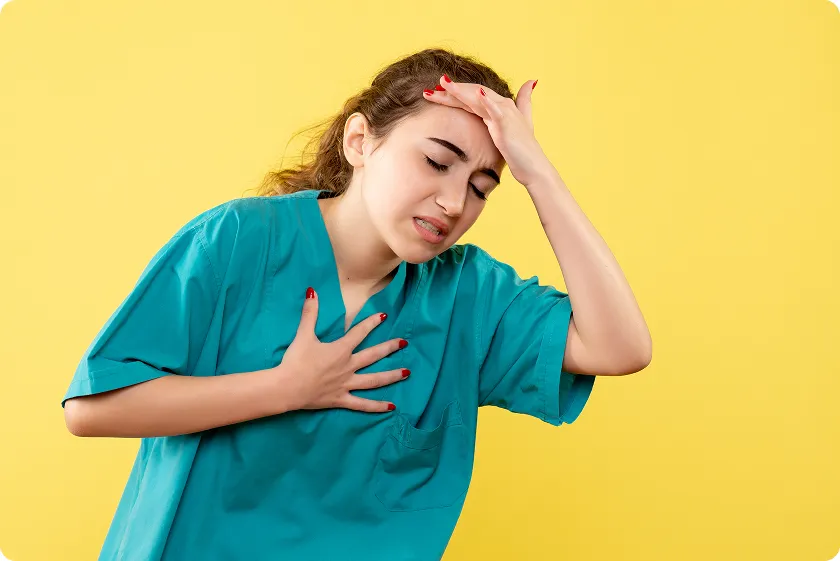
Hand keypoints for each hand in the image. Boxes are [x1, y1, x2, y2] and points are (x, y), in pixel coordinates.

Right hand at [272, 288, 408, 412]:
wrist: (287, 387)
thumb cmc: (295, 361)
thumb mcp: (303, 335)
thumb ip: (310, 313)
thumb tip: (312, 291)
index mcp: (340, 350)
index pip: (359, 333)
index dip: (372, 322)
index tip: (384, 316)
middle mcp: (348, 366)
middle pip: (373, 355)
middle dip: (390, 347)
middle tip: (404, 342)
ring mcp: (347, 384)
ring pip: (374, 380)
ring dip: (392, 376)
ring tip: (407, 372)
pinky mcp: (342, 399)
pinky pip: (363, 404)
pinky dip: (377, 406)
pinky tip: (392, 407)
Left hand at [423, 75, 555, 187]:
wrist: (533, 168)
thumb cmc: (522, 152)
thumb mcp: (517, 127)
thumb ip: (521, 106)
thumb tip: (530, 83)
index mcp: (498, 108)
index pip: (472, 97)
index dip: (454, 94)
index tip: (434, 95)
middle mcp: (502, 106)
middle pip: (471, 94)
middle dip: (450, 91)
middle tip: (429, 91)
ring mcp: (505, 113)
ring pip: (478, 98)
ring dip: (461, 91)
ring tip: (443, 85)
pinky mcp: (507, 124)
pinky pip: (495, 110)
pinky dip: (486, 101)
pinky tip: (476, 93)